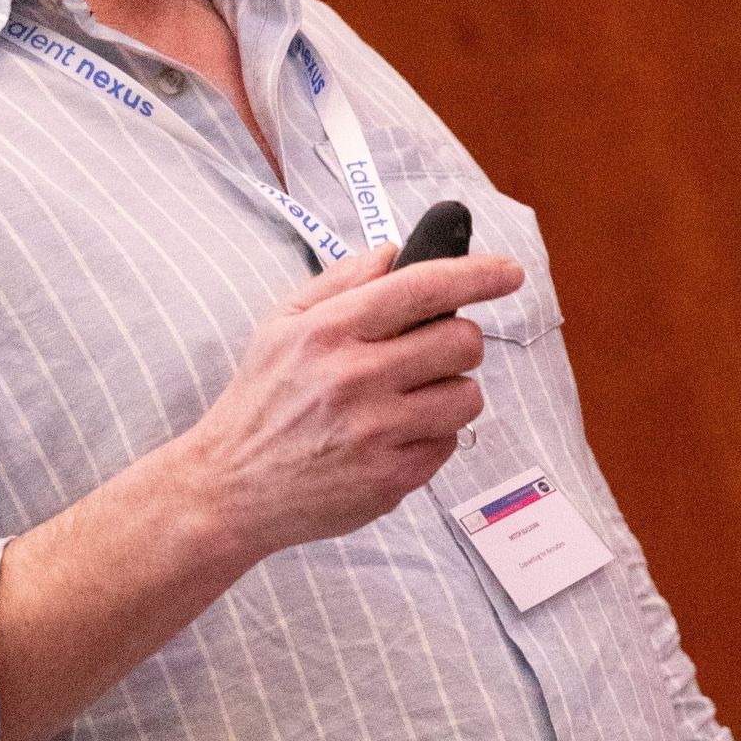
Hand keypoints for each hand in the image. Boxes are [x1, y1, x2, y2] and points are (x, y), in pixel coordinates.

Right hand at [188, 242, 524, 560]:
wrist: (231, 488)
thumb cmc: (261, 401)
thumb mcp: (281, 324)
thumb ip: (341, 281)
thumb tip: (397, 253)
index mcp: (329, 330)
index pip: (423, 288)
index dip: (478, 275)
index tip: (509, 272)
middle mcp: (355, 378)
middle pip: (462, 342)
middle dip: (457, 343)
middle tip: (430, 353)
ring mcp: (376, 432)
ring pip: (466, 396)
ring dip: (448, 393)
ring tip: (408, 400)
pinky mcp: (391, 478)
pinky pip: (448, 444)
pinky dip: (430, 437)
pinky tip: (391, 438)